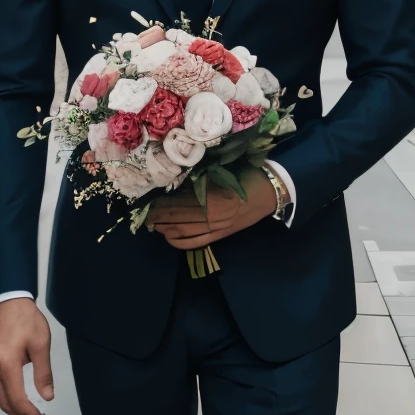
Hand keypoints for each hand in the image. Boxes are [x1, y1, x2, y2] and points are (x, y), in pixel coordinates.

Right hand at [0, 298, 53, 414]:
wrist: (8, 300)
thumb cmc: (26, 319)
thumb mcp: (41, 344)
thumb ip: (43, 373)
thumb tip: (47, 398)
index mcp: (7, 365)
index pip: (17, 399)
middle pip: (6, 403)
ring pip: (1, 397)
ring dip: (16, 411)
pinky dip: (11, 400)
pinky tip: (23, 402)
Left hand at [148, 167, 276, 249]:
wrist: (271, 192)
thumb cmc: (248, 176)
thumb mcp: (223, 172)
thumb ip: (201, 178)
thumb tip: (176, 181)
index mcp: (212, 197)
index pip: (178, 202)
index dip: (160, 203)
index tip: (146, 200)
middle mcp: (212, 216)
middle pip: (177, 218)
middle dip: (158, 216)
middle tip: (143, 213)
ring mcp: (216, 228)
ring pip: (183, 231)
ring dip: (165, 228)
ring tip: (151, 224)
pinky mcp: (221, 235)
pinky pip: (196, 242)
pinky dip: (179, 241)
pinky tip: (168, 237)